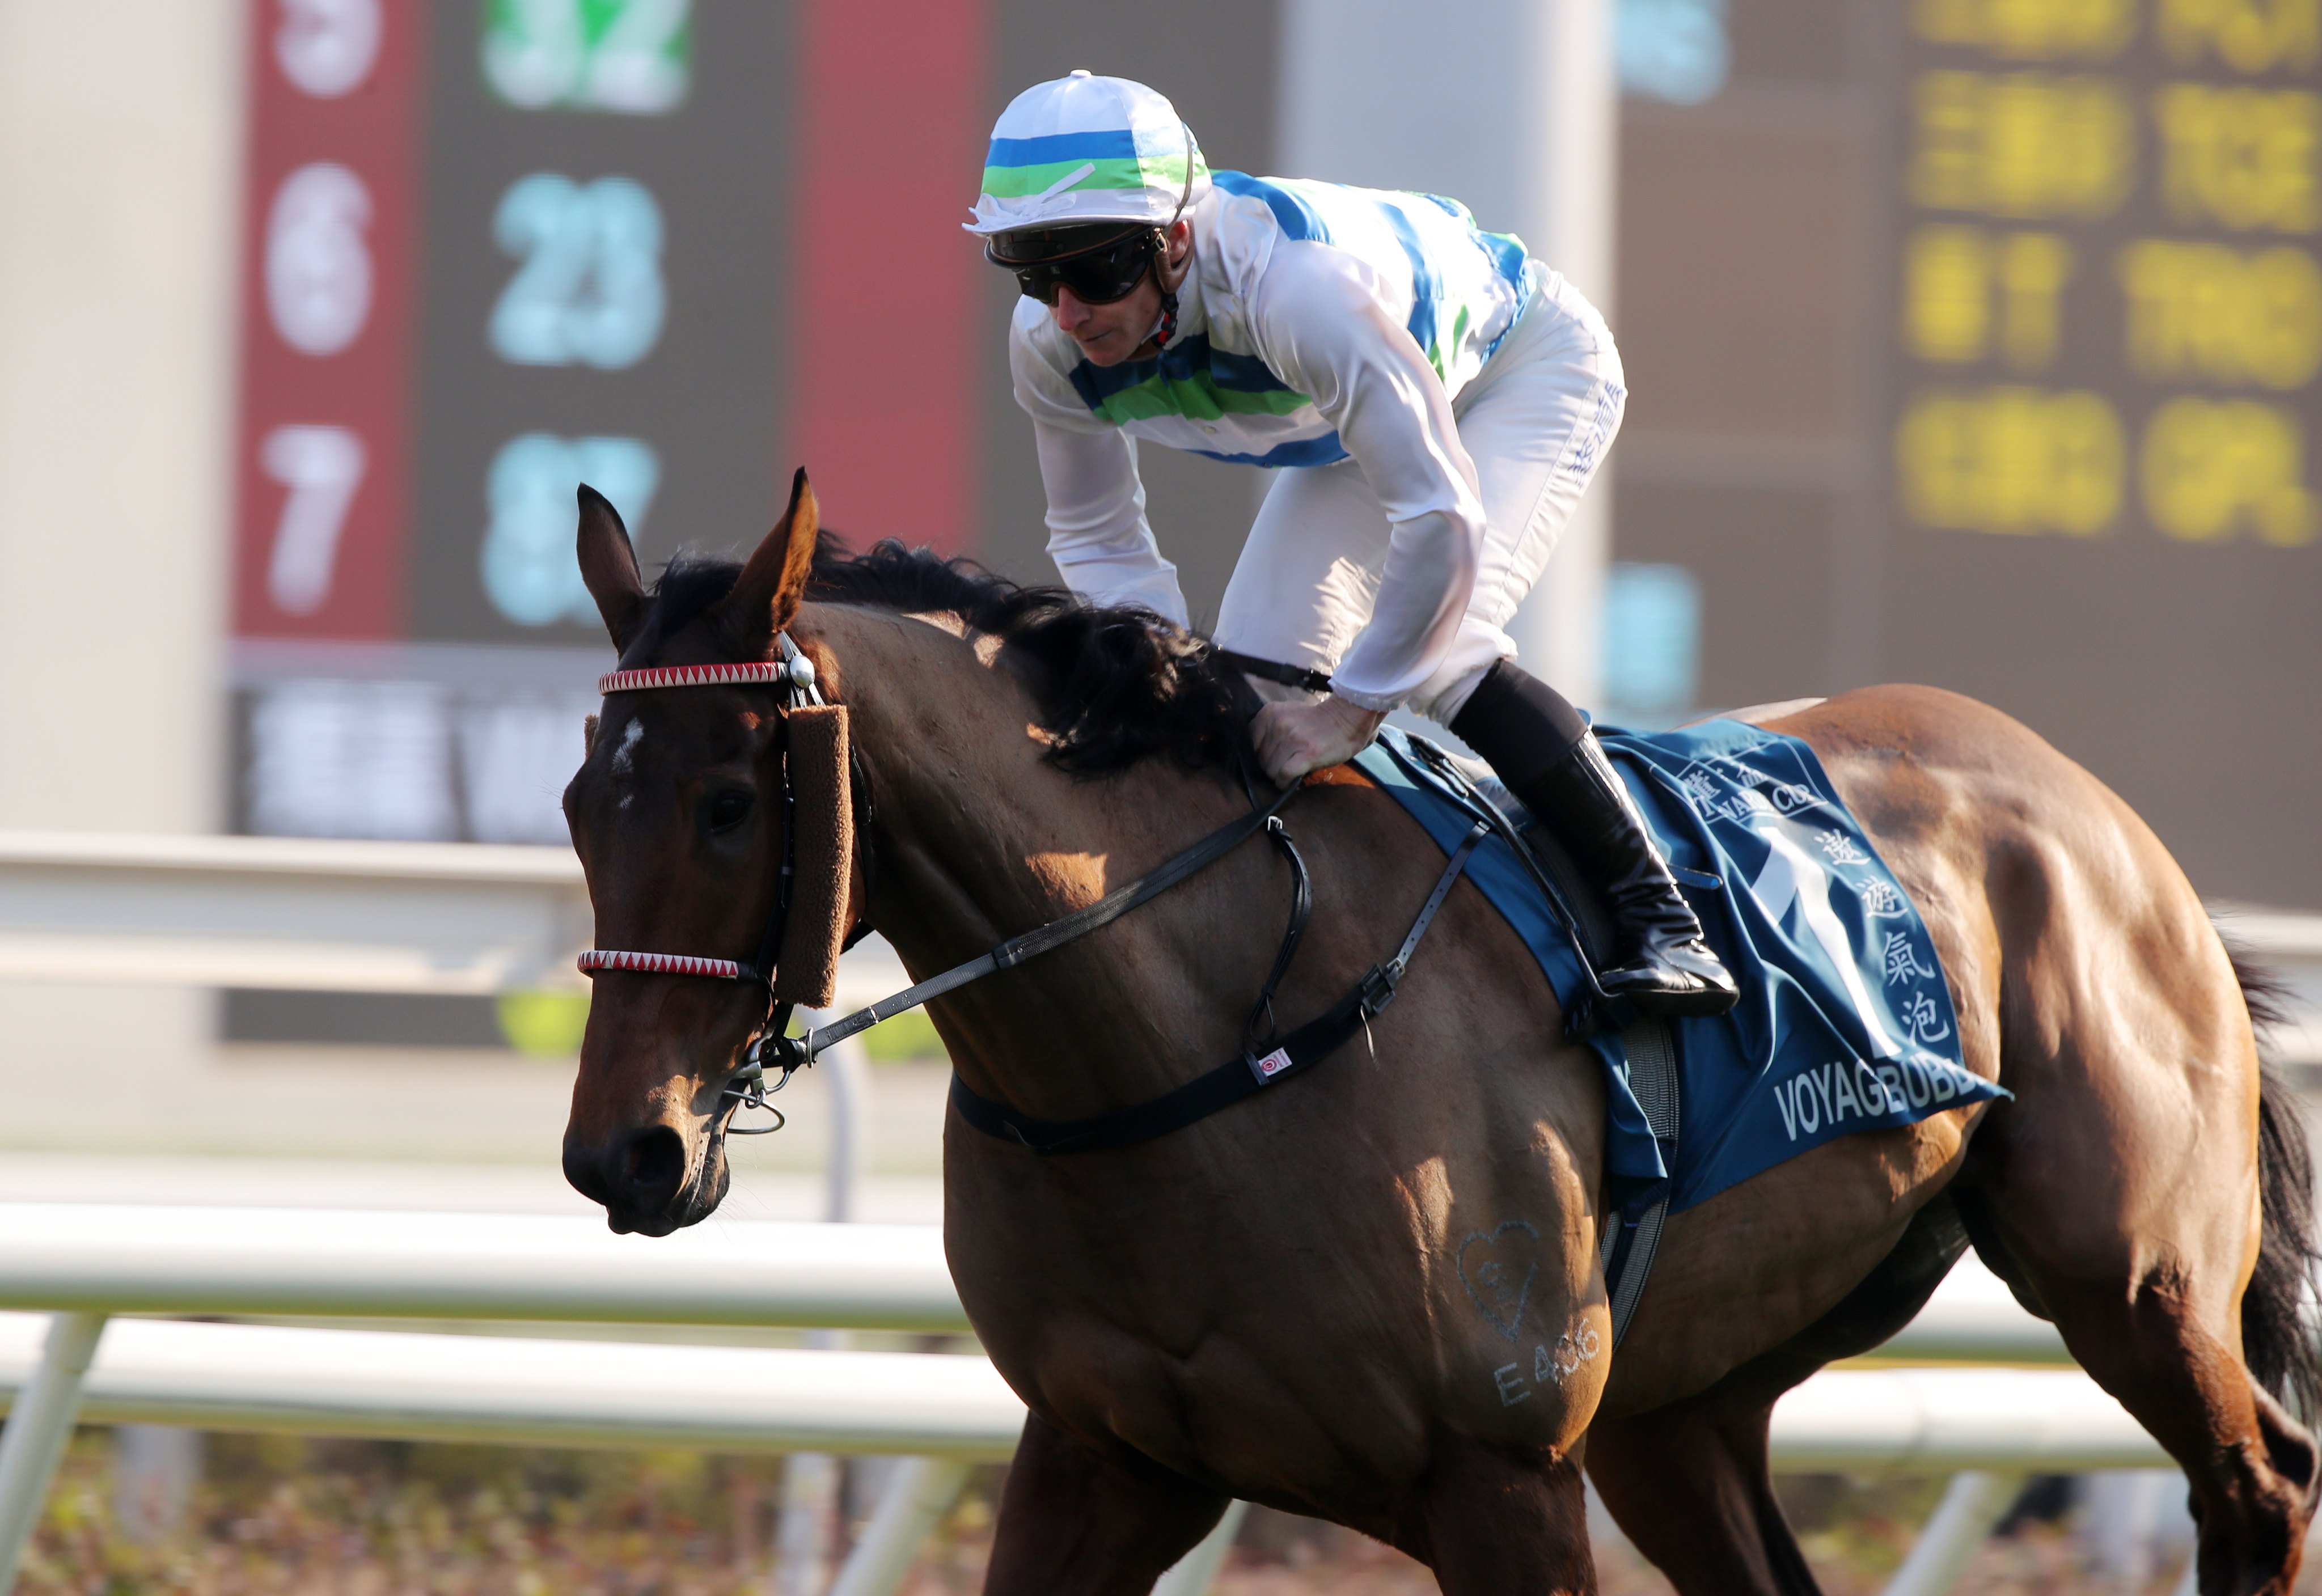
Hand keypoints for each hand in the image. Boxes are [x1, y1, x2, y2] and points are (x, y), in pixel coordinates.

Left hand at [1252, 695, 1387, 784]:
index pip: (1250, 744)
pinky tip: (1290, 781)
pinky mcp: (1306, 754)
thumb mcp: (1287, 713)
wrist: (1347, 718)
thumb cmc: (1317, 720)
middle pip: (1260, 760)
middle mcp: (1278, 724)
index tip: (1270, 758)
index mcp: (1269, 713)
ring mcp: (1292, 739)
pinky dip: (1285, 783)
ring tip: (1292, 769)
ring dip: (1279, 776)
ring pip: (1271, 770)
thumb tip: (1255, 752)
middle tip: (1286, 763)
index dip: (1259, 755)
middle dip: (1271, 766)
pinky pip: (1284, 775)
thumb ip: (1269, 727)